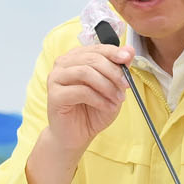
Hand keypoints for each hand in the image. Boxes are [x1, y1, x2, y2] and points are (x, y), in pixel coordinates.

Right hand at [25, 43, 133, 183]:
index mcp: (76, 58)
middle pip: (92, 59)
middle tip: (126, 86)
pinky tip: (107, 106)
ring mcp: (56, 78)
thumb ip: (119, 68)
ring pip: (85, 72)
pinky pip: (81, 91)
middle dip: (113, 72)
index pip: (97, 48)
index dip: (114, 52)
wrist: (77, 135)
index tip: (127, 59)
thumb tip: (129, 50)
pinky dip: (99, 99)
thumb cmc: (93, 110)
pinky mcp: (54, 95)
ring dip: (107, 86)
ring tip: (118, 99)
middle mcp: (63, 64)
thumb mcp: (112, 88)